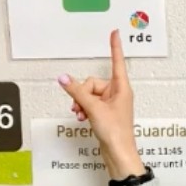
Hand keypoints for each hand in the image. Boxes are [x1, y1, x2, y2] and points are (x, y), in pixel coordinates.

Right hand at [58, 30, 144, 178]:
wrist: (118, 153)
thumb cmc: (115, 132)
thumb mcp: (94, 108)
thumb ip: (77, 92)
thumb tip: (64, 78)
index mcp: (122, 88)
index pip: (117, 62)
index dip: (115, 47)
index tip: (115, 32)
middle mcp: (118, 93)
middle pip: (93, 82)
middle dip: (82, 93)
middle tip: (82, 107)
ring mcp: (112, 103)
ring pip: (89, 94)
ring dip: (81, 102)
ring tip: (81, 114)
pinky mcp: (105, 112)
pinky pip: (90, 103)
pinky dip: (84, 109)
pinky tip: (82, 117)